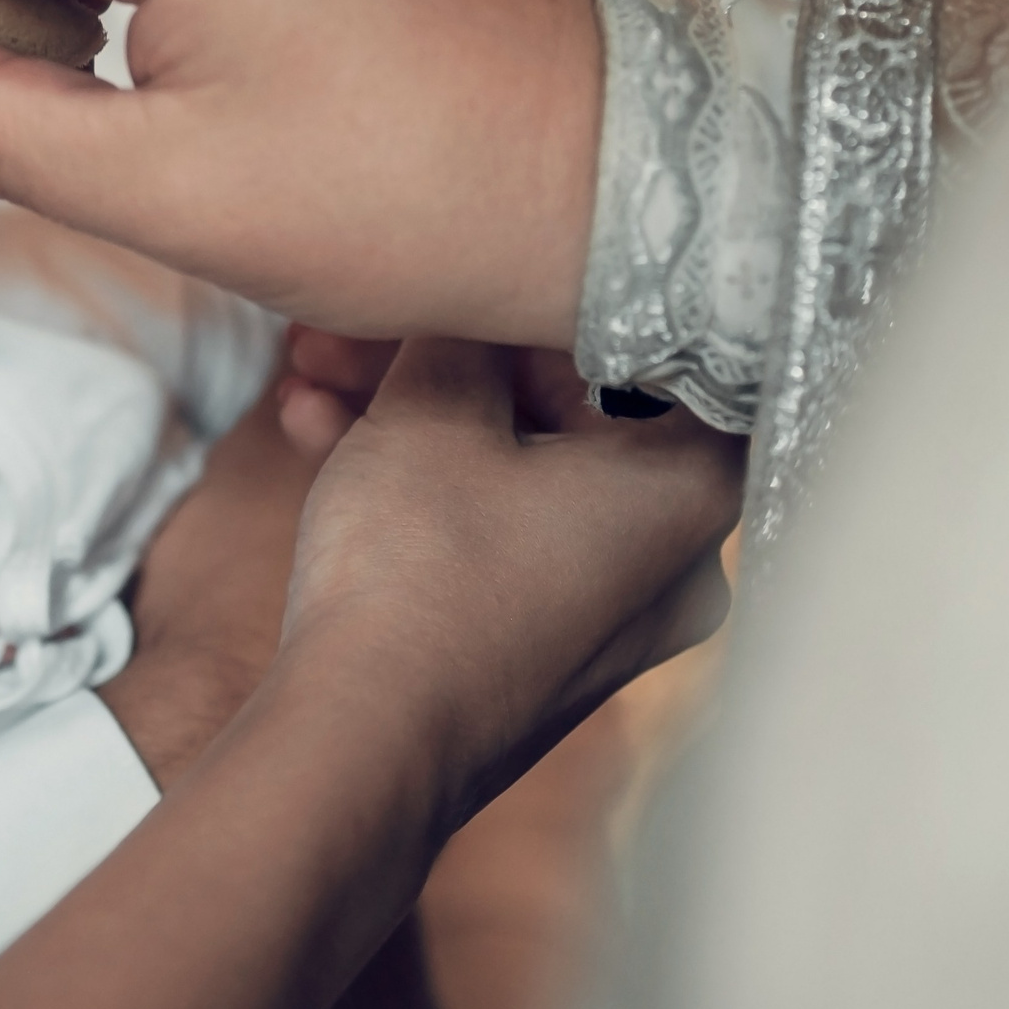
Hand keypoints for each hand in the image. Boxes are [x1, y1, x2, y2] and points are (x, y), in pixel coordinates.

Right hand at [0, 338, 735, 1008]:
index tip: (483, 268)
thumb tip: (474, 290)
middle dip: (454, 357)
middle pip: (578, 409)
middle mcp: (682, 556)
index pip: (663, 344)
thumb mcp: (431, 407)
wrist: (360, 740)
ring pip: (525, 470)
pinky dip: (431, 486)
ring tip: (313, 382)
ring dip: (422, 415)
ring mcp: (617, 612)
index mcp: (695, 487)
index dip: (556, 293)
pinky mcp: (551, 645)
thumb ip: (465, 329)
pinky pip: (504, 533)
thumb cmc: (416, 570)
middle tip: (361, 327)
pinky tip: (326, 445)